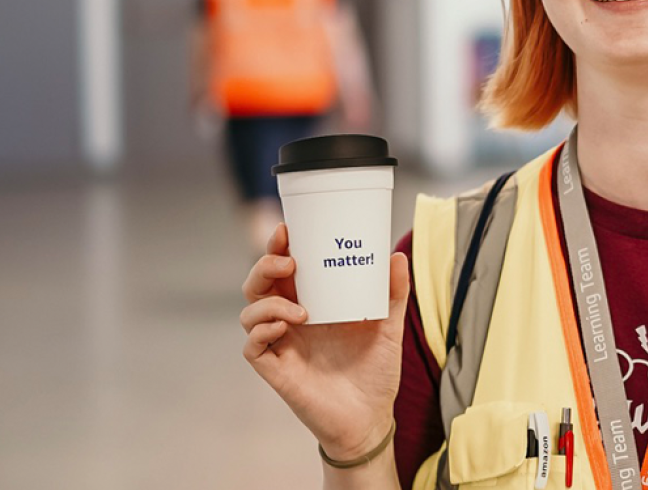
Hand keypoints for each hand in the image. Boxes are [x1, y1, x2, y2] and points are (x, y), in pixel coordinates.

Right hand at [241, 223, 407, 460]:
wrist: (371, 419)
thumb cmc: (375, 373)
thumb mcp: (389, 327)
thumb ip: (393, 293)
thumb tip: (397, 256)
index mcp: (311, 305)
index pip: (284, 270)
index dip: (278, 247)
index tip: (288, 229)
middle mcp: (290, 323)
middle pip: (258, 284)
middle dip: (265, 265)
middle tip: (289, 260)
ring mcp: (281, 346)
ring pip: (250, 312)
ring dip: (268, 301)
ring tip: (300, 309)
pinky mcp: (276, 370)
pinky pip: (253, 346)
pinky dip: (263, 329)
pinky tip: (286, 326)